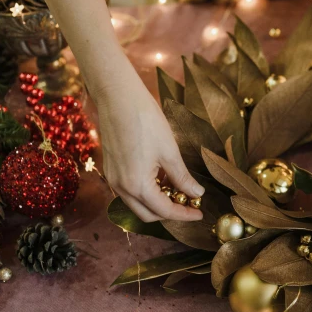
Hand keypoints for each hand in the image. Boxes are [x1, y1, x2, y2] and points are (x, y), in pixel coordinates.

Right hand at [94, 72, 203, 222]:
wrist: (117, 97)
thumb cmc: (145, 121)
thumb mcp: (170, 152)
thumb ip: (182, 177)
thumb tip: (196, 194)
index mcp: (137, 185)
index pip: (164, 211)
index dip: (184, 215)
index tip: (200, 213)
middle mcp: (121, 188)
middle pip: (147, 214)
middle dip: (169, 213)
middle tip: (190, 204)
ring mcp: (113, 179)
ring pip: (137, 204)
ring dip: (157, 204)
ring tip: (178, 191)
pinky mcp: (111, 169)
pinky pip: (129, 191)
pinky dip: (146, 192)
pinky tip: (161, 180)